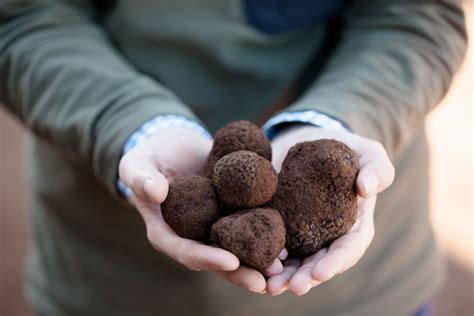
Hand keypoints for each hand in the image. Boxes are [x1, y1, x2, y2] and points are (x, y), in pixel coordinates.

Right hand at [118, 126, 284, 292]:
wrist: (173, 145)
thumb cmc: (149, 156)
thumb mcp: (137, 165)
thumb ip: (141, 178)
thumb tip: (156, 192)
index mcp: (166, 231)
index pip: (185, 250)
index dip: (206, 258)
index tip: (230, 261)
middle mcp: (191, 234)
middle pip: (214, 258)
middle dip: (239, 272)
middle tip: (263, 282)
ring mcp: (211, 224)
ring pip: (235, 247)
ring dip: (257, 259)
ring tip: (282, 266)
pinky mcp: (228, 210)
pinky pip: (246, 224)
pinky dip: (264, 233)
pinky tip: (286, 237)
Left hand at [266, 125, 394, 295]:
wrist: (313, 141)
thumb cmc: (347, 151)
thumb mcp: (368, 154)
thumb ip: (377, 169)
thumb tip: (366, 188)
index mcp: (354, 225)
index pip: (348, 249)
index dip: (336, 263)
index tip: (321, 273)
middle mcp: (328, 236)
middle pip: (319, 263)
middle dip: (306, 277)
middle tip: (293, 287)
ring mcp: (303, 232)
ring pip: (295, 260)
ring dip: (284, 276)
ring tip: (269, 286)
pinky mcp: (281, 223)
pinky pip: (273, 242)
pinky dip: (265, 254)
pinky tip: (254, 261)